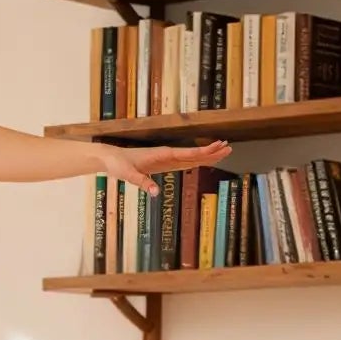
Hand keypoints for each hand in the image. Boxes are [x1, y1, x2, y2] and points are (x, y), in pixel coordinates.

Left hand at [97, 138, 232, 196]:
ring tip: (223, 151)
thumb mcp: (128, 174)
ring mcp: (166, 159)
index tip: (218, 146)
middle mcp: (167, 154)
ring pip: (191, 158)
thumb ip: (142, 183)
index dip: (203, 152)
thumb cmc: (119, 164)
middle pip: (193, 154)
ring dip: (206, 155)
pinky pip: (183, 163)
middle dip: (211, 151)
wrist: (111, 159)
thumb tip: (156, 193)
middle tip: (229, 147)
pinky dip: (195, 162)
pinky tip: (204, 161)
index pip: (187, 154)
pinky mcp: (163, 164)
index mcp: (162, 154)